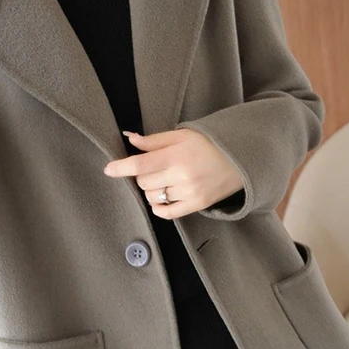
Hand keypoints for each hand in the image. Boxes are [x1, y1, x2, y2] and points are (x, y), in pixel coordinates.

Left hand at [102, 129, 243, 218]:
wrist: (240, 158)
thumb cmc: (208, 143)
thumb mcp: (182, 135)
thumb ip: (154, 140)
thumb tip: (129, 139)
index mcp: (176, 155)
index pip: (140, 164)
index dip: (120, 167)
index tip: (108, 169)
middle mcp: (181, 176)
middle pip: (144, 183)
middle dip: (142, 176)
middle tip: (153, 168)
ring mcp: (189, 193)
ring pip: (154, 197)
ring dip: (151, 190)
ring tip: (163, 180)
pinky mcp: (196, 205)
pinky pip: (167, 213)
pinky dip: (159, 207)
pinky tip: (162, 198)